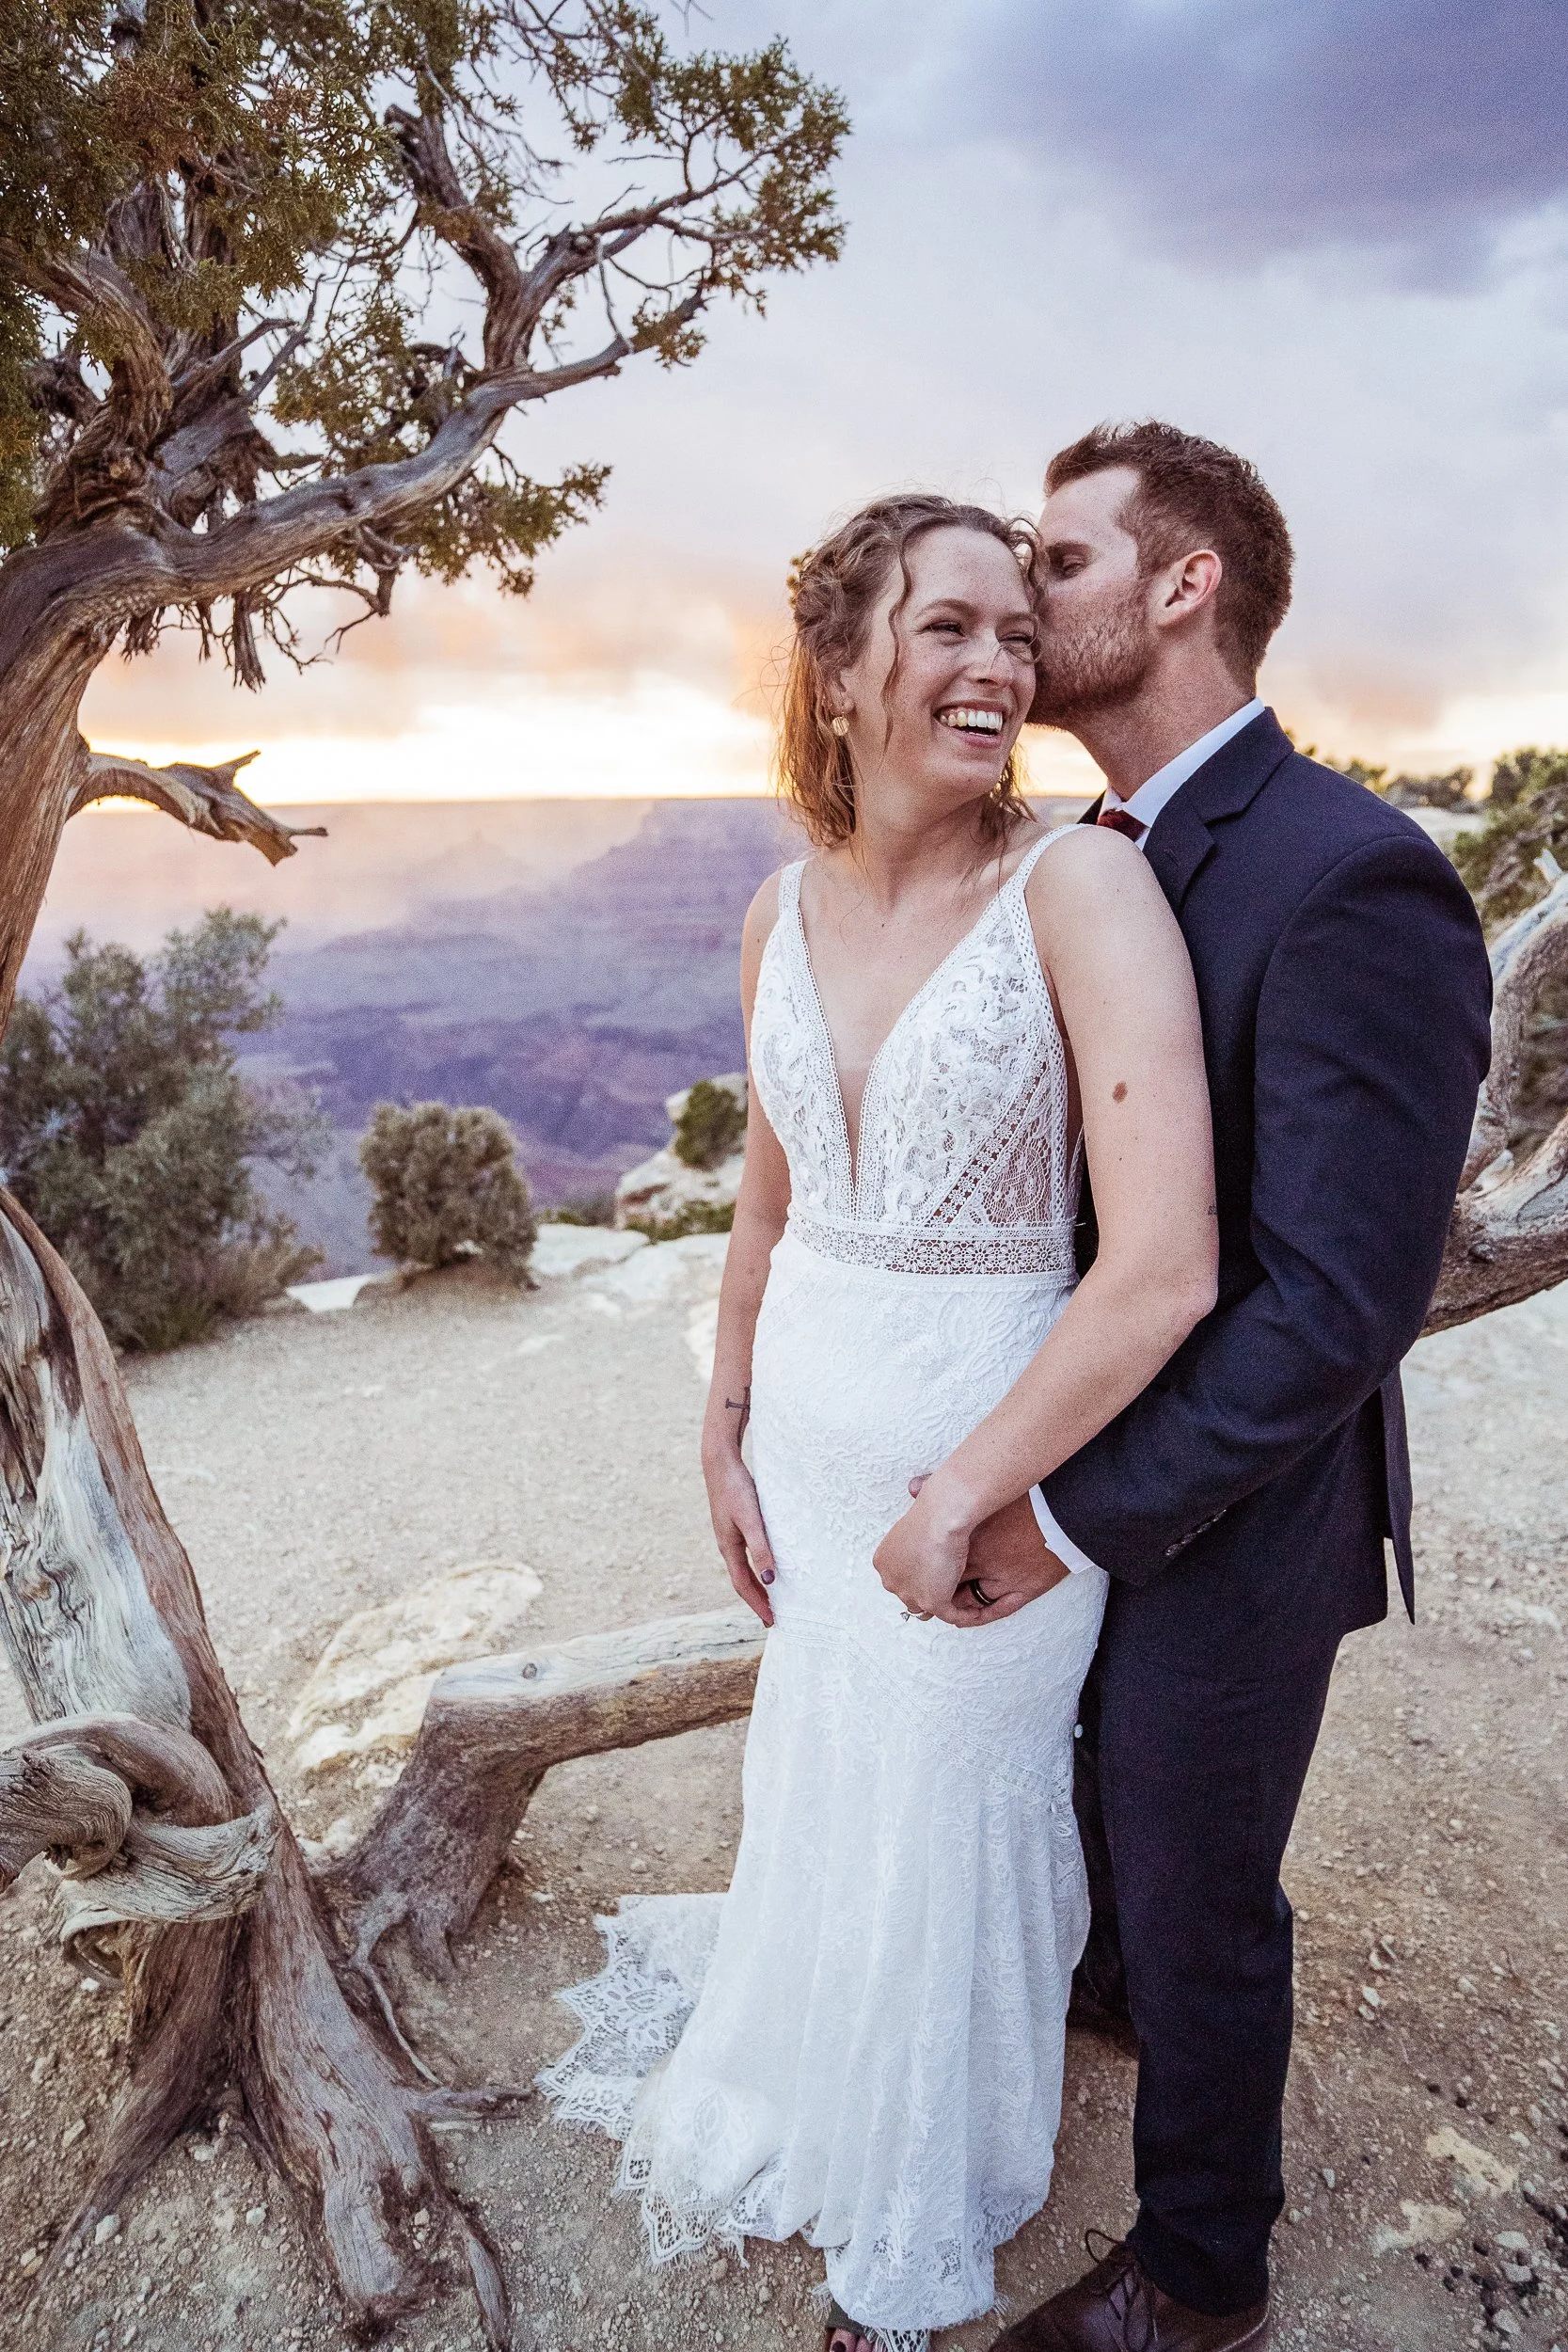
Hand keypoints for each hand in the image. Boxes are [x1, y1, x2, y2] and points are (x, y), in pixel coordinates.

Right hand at [702, 1444, 775, 1626]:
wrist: (720, 1463)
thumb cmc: (736, 1490)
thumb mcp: (752, 1520)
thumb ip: (761, 1549)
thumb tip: (769, 1581)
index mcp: (729, 1548)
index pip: (743, 1585)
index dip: (757, 1604)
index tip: (771, 1621)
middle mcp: (727, 1546)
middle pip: (742, 1581)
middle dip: (756, 1600)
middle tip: (772, 1617)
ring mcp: (729, 1535)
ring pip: (743, 1568)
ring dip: (756, 1585)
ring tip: (770, 1598)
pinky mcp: (734, 1524)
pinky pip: (745, 1555)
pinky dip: (756, 1567)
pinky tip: (765, 1564)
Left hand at [875, 1479, 1069, 1629]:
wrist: (944, 1515)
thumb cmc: (936, 1508)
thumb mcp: (921, 1519)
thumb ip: (920, 1532)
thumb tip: (918, 1507)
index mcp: (885, 1561)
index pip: (902, 1578)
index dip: (921, 1577)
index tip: (939, 1573)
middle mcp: (892, 1579)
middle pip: (912, 1595)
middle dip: (932, 1592)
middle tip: (954, 1587)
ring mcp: (910, 1592)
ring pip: (930, 1607)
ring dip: (948, 1603)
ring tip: (968, 1599)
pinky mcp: (931, 1602)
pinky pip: (951, 1615)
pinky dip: (965, 1614)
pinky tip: (977, 1609)